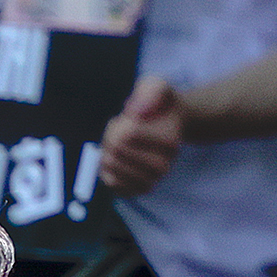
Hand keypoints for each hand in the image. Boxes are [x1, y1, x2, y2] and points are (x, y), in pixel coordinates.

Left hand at [100, 75, 186, 196]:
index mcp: (169, 142)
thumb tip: (134, 112)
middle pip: (118, 151)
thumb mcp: (158, 85)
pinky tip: (113, 159)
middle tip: (116, 130)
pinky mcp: (138, 191)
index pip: (129, 134)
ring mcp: (151, 181)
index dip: (119, 123)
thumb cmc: (160, 104)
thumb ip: (151, 90)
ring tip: (114, 143)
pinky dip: (106, 169)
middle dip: (110, 136)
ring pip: (113, 169)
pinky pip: (113, 185)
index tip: (125, 118)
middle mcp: (163, 166)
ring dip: (106, 152)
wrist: (170, 125)